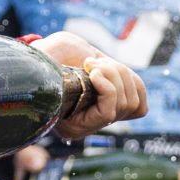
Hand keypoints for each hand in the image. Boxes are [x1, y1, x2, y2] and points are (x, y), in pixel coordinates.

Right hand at [30, 31, 147, 139]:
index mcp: (70, 126)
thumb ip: (41, 72)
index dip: (107, 90)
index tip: (91, 70)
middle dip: (113, 76)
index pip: (106, 115)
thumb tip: (41, 75)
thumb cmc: (43, 59)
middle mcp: (90, 125)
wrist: (51, 53)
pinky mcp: (117, 102)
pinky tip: (110, 68)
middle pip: (125, 105)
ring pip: (133, 101)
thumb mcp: (39, 66)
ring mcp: (105, 116)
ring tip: (96, 62)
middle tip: (90, 62)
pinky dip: (131, 80)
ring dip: (119, 73)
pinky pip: (140, 99)